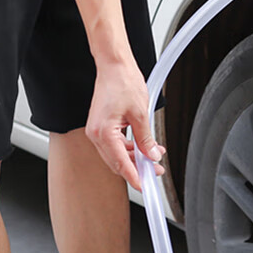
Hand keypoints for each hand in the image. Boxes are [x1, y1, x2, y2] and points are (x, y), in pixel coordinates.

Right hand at [85, 56, 165, 190]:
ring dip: (136, 157)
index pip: (120, 163)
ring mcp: (97, 131)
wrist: (114, 66)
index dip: (134, 177)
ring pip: (117, 154)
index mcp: (103, 132)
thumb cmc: (123, 82)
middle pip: (117, 162)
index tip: (145, 186)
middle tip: (156, 172)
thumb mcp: (140, 114)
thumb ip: (146, 139)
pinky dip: (130, 148)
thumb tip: (152, 156)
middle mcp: (96, 134)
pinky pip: (116, 145)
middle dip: (138, 168)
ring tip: (155, 157)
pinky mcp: (102, 127)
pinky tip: (145, 147)